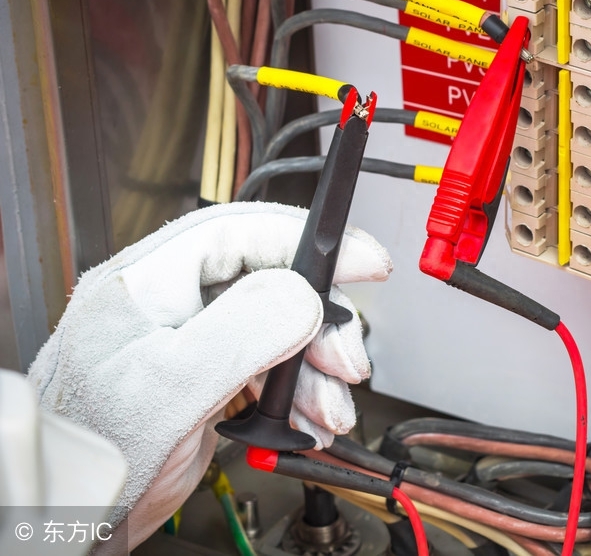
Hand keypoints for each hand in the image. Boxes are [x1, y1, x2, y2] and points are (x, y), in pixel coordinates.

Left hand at [26, 202, 390, 552]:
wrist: (67, 519)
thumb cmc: (90, 461)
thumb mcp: (169, 390)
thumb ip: (239, 333)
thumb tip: (302, 295)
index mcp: (148, 283)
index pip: (240, 232)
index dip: (306, 239)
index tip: (362, 261)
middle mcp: (173, 301)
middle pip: (272, 282)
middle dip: (320, 325)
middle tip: (345, 362)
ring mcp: (192, 339)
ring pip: (279, 328)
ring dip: (316, 370)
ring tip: (327, 409)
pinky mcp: (208, 375)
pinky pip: (271, 366)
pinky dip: (299, 394)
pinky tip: (308, 420)